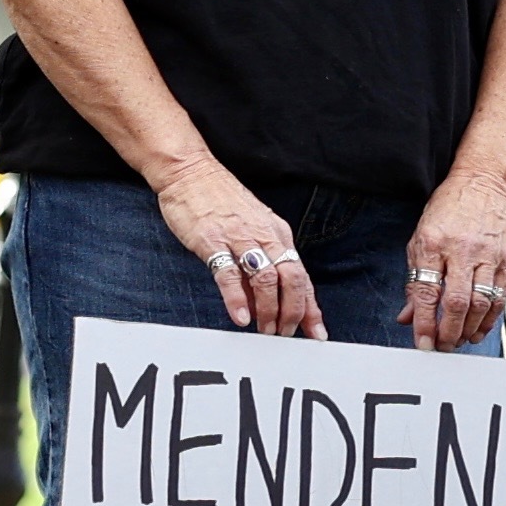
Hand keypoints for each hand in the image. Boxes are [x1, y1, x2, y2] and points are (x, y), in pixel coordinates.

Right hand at [147, 149, 321, 337]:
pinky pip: (230, 274)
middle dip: (293, 312)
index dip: (310, 307)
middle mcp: (263, 235)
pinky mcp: (212, 241)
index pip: (301, 276)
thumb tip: (263, 301)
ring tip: (265, 330)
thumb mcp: (249, 229)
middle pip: (291, 279)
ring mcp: (238, 237)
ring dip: (269, 309)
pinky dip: (237, 299)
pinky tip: (240, 317)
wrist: (190, 171)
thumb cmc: (219, 201)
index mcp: (276, 233)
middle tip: (285, 334)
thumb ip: (257, 264)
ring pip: (266, 278)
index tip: (316, 332)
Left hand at [400, 174, 505, 352]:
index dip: (424, 323)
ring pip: (480, 304)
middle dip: (448, 332)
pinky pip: (500, 297)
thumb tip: (408, 316)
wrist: (485, 182)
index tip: (422, 343)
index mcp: (433, 243)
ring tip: (458, 339)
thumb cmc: (449, 209)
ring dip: (468, 329)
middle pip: (456, 303)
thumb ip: (414, 279)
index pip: (426, 292)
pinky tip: (478, 329)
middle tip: (442, 346)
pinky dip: (489, 320)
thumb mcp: (420, 238)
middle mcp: (461, 249)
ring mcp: (488, 255)